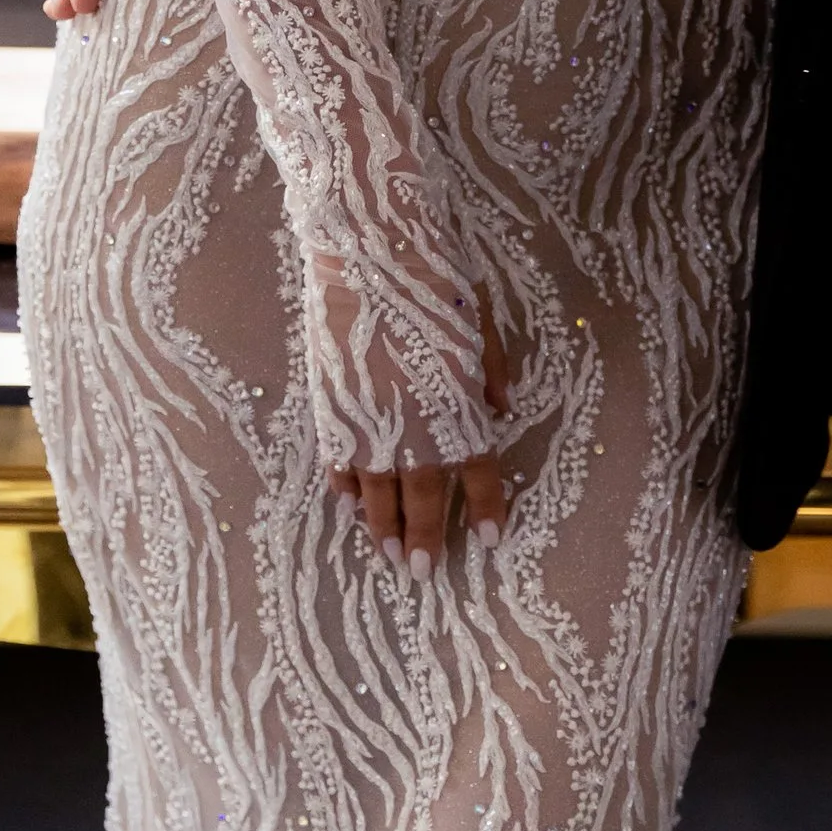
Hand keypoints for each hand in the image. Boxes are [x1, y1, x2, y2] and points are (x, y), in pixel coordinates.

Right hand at [335, 304, 512, 573]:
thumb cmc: (435, 281)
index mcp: (457, 410)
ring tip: (389, 556)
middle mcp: (413, 428)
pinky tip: (350, 503)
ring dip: (383, 527)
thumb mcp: (481, 324)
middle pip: (422, 498)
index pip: (477, 474)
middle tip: (424, 574)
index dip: (485, 510)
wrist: (370, 256)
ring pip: (376, 493)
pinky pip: (339, 462)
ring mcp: (368, 423)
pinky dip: (345, 486)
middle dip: (426, 539)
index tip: (490, 540)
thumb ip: (490, 374)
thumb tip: (499, 409)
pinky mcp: (332, 410)